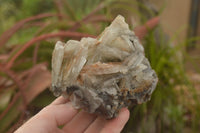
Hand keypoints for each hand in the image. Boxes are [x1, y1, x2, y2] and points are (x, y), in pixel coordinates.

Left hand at [15, 96, 129, 132]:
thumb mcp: (39, 123)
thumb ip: (58, 110)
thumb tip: (77, 101)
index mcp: (51, 128)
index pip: (69, 109)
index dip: (80, 98)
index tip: (91, 85)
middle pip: (86, 118)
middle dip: (98, 105)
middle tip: (110, 92)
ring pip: (98, 129)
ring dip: (111, 116)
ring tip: (122, 102)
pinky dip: (114, 128)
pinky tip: (123, 114)